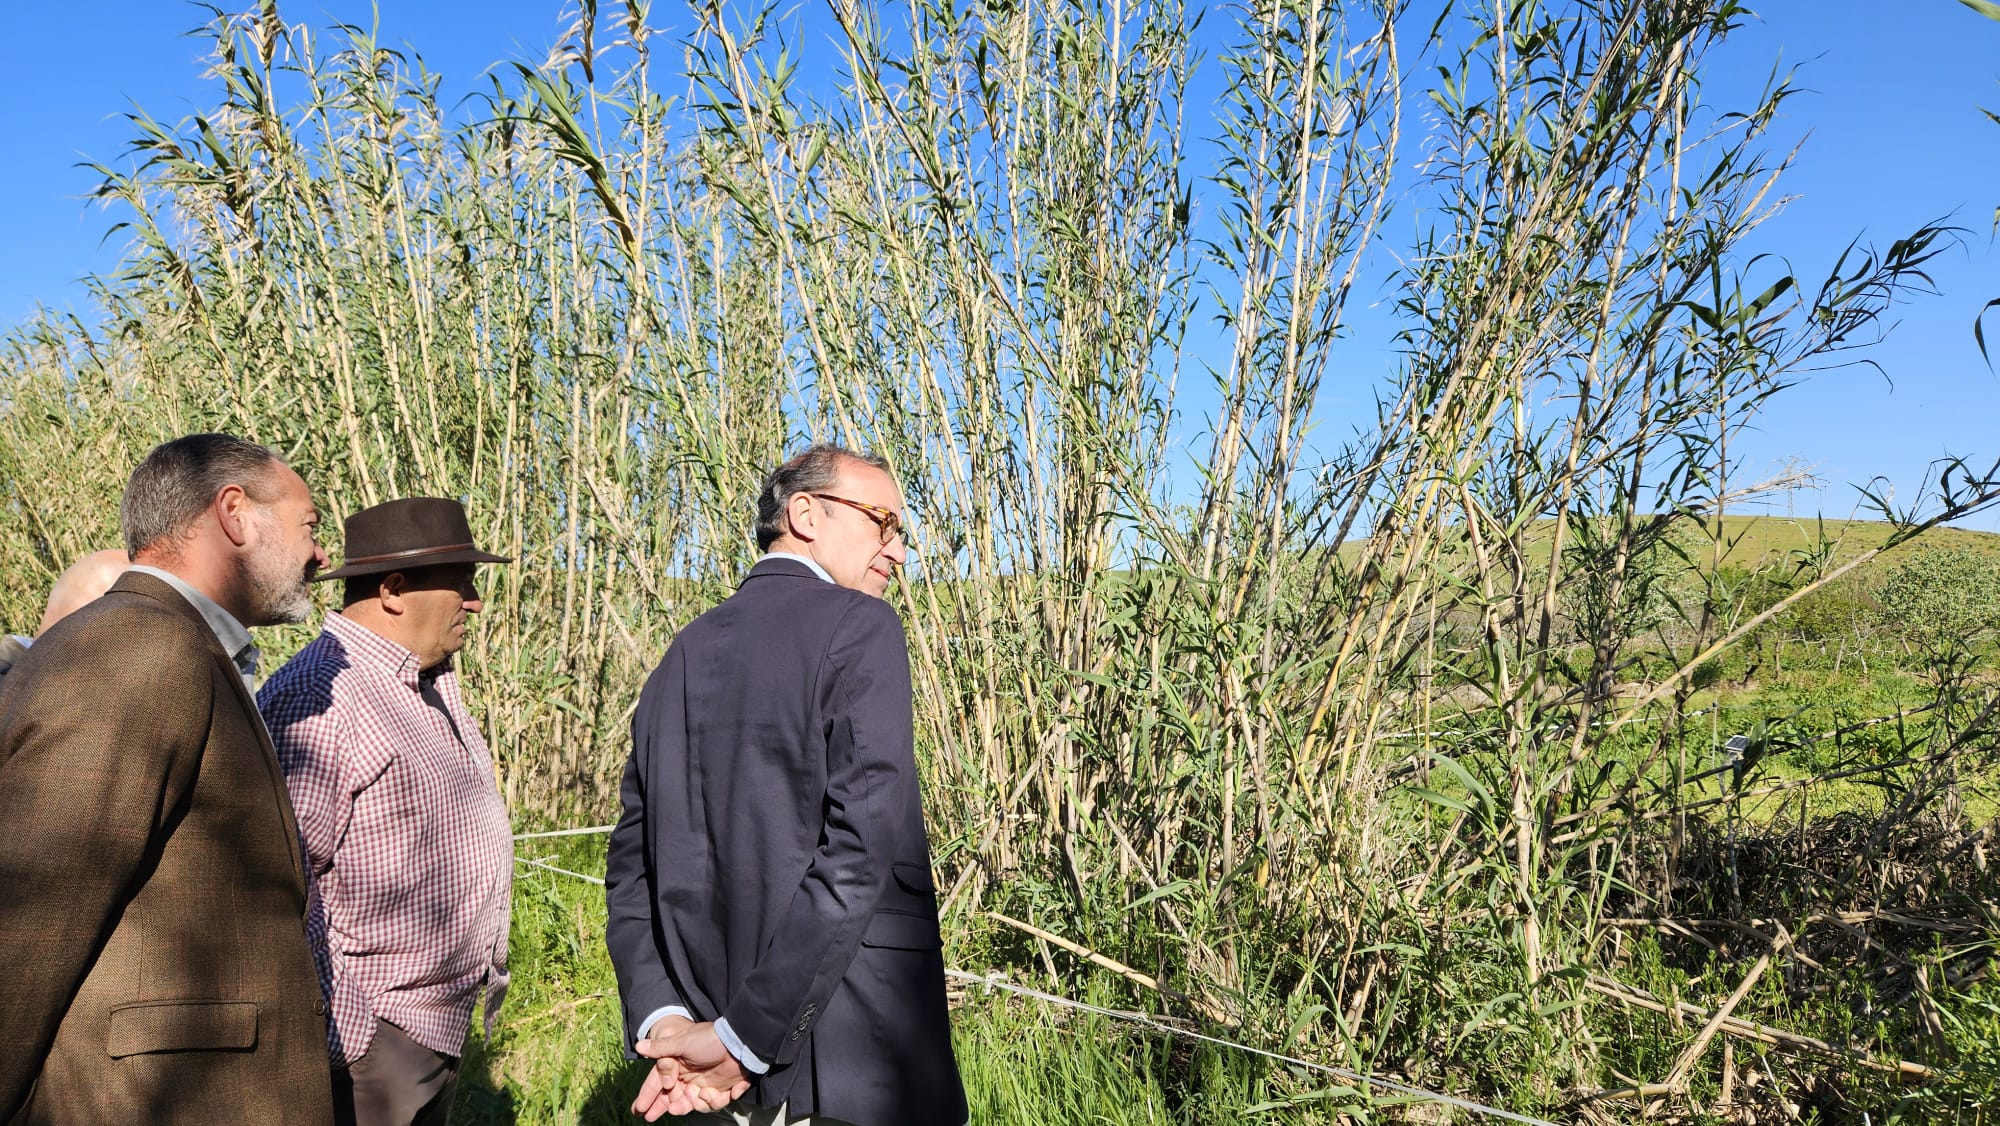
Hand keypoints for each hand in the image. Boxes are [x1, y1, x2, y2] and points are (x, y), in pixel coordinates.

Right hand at [631, 1020, 749, 1119]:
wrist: (739, 1042)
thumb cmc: (709, 1039)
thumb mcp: (682, 1042)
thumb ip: (661, 1049)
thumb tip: (639, 1046)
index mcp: (677, 1065)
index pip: (658, 1083)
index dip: (648, 1096)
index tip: (638, 1110)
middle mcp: (688, 1077)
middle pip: (672, 1098)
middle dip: (667, 1106)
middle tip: (658, 1114)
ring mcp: (704, 1084)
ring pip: (692, 1104)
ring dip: (695, 1103)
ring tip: (701, 1094)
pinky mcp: (720, 1090)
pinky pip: (715, 1103)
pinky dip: (718, 1100)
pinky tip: (726, 1091)